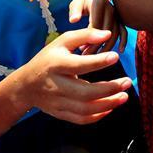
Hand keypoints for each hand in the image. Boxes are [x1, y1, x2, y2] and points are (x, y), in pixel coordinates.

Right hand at [15, 28, 131, 124]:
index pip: (79, 65)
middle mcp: (56, 85)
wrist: (25, 86)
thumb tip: (107, 34)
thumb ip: (84, 36)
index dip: (98, 62)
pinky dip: (98, 115)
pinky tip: (111, 106)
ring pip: (84, 109)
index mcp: (56, 65)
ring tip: (124, 96)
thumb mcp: (62, 42)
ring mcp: (58, 102)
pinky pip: (81, 119)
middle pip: (84, 93)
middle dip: (109, 89)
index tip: (116, 56)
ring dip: (108, 104)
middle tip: (127, 82)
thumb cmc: (48, 59)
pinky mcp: (60, 113)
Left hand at [69, 0, 126, 54]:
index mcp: (98, 4)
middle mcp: (109, 10)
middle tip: (87, 57)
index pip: (95, 23)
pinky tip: (120, 50)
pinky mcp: (120, 19)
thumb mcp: (77, 2)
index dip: (89, 37)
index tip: (81, 49)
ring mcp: (116, 15)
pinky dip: (123, 40)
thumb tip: (73, 21)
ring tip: (97, 57)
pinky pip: (123, 31)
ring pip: (114, 33)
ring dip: (107, 46)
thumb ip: (75, 11)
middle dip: (97, 45)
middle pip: (105, 30)